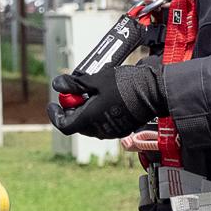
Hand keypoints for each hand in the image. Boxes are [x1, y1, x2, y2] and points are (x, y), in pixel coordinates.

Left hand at [48, 63, 165, 138]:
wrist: (156, 90)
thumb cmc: (127, 84)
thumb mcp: (96, 80)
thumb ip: (75, 85)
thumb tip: (57, 85)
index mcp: (91, 119)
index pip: (65, 125)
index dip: (56, 114)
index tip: (54, 103)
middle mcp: (101, 130)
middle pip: (78, 124)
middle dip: (73, 109)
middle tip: (75, 92)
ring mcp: (113, 131)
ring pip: (91, 124)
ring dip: (86, 110)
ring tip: (92, 92)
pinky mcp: (123, 128)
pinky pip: (104, 123)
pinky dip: (98, 113)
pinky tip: (104, 98)